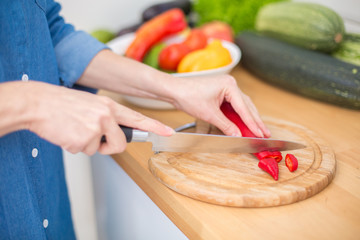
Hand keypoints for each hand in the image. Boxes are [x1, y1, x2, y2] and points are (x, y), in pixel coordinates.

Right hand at [24, 81, 172, 154]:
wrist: (38, 103)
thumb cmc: (62, 105)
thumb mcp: (91, 105)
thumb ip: (106, 118)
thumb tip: (114, 136)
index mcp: (109, 106)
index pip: (137, 118)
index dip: (154, 126)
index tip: (168, 132)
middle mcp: (106, 115)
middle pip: (120, 144)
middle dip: (108, 147)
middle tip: (93, 139)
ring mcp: (96, 127)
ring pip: (98, 150)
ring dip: (86, 145)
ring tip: (74, 129)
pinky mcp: (84, 138)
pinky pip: (83, 152)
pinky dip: (73, 146)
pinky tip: (66, 132)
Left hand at [170, 74, 270, 137]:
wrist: (175, 90)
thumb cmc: (189, 97)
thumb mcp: (209, 114)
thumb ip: (226, 126)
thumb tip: (238, 135)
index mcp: (230, 86)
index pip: (244, 108)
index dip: (253, 123)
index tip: (261, 134)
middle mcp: (230, 84)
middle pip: (247, 106)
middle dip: (255, 121)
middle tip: (265, 134)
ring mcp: (226, 88)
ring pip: (242, 106)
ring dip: (249, 119)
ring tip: (259, 131)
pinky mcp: (221, 92)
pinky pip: (234, 106)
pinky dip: (240, 116)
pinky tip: (245, 124)